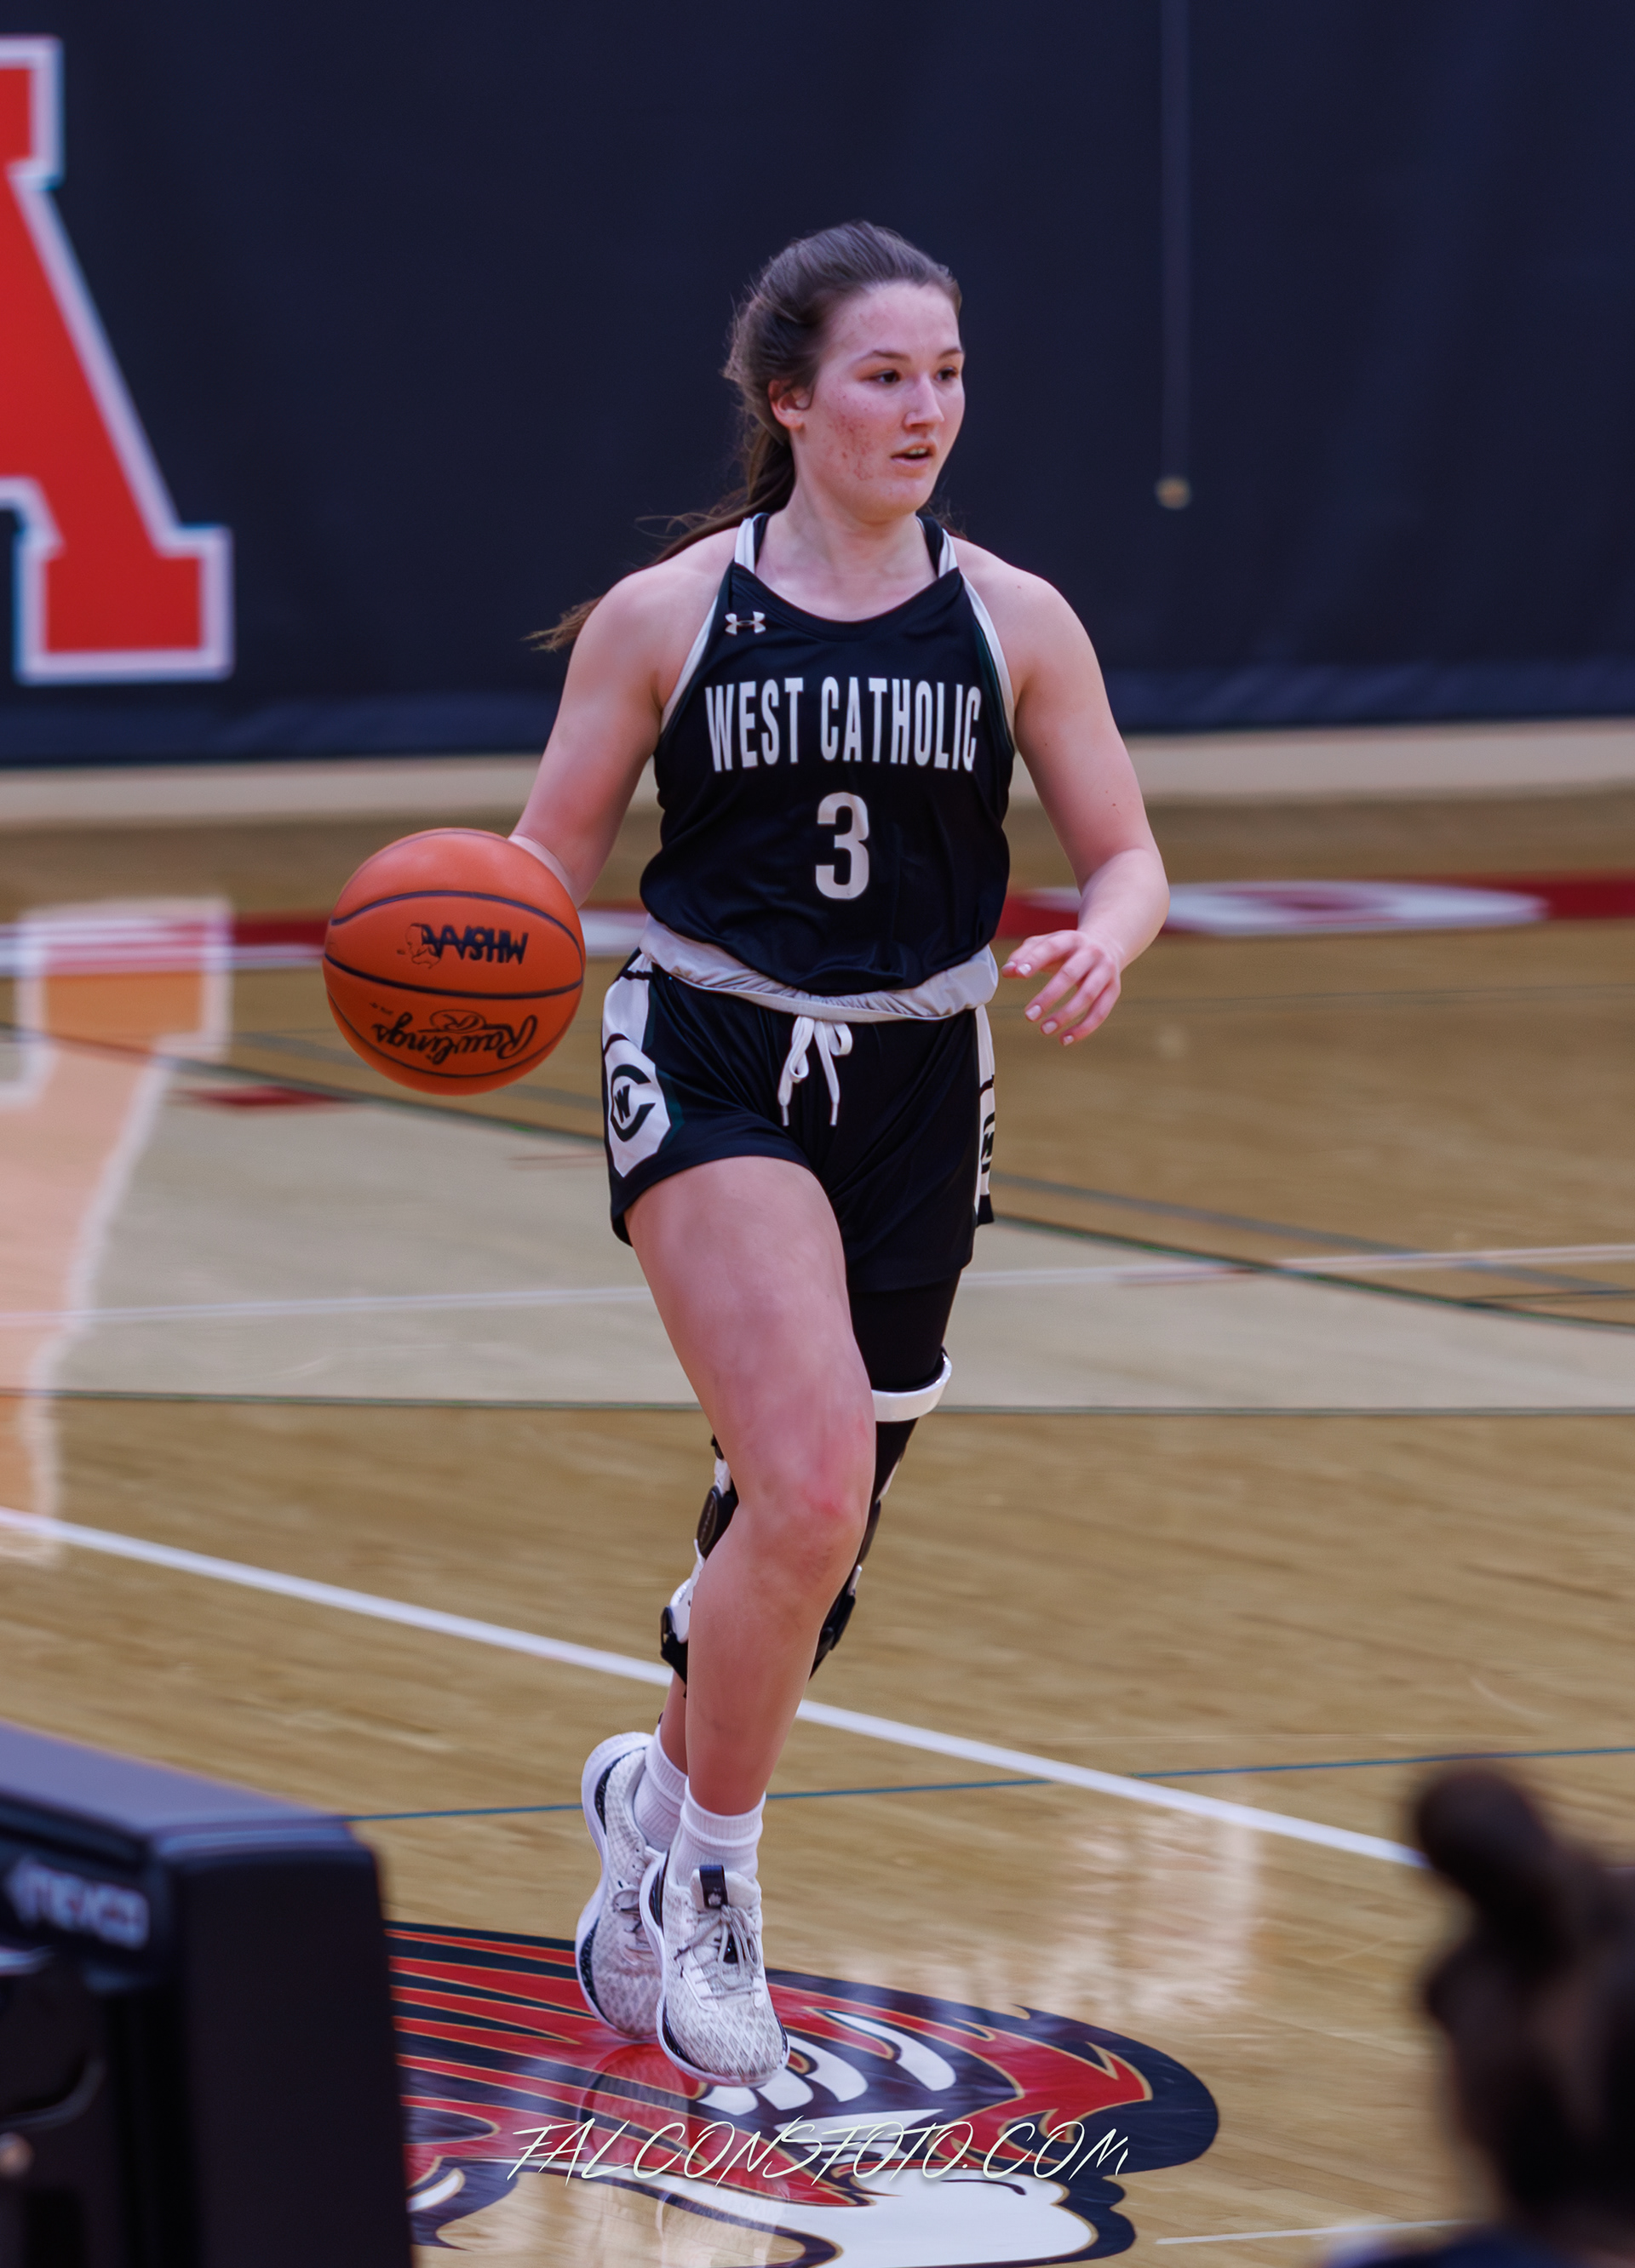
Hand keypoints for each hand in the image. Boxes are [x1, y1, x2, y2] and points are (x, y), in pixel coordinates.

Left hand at [1001, 929, 1122, 1044]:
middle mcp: (1091, 953)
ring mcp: (1105, 971)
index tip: (1019, 974)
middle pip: (1070, 974)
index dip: (1035, 960)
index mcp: (1070, 939)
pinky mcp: (1113, 989)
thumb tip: (1008, 971)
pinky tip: (1064, 1039)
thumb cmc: (1068, 949)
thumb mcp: (1047, 944)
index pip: (1051, 947)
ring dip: (1066, 1015)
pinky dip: (1083, 1028)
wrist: (1107, 944)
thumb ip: (1024, 955)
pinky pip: (1100, 1012)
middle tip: (1029, 1016)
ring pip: (1088, 995)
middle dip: (1049, 996)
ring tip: (1044, 1030)